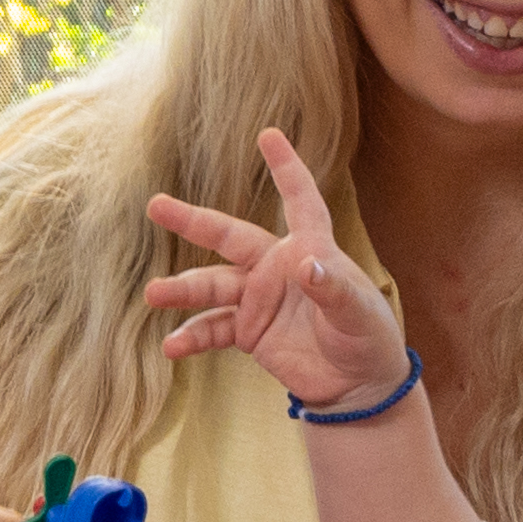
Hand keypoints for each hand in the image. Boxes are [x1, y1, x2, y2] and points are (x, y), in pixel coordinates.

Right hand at [141, 128, 414, 411]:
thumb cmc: (368, 337)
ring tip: (153, 295)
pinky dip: (192, 337)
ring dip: (182, 289)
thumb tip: (308, 265)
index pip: (300, 202)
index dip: (287, 169)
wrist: (357, 385)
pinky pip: (213, 328)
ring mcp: (258, 298)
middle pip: (230, 236)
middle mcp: (276, 267)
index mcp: (310, 250)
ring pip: (212, 285)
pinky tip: (172, 347)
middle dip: (193, 221)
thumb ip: (333, 289)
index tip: (268, 135)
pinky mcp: (248, 331)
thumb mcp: (357, 314)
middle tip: (157, 206)